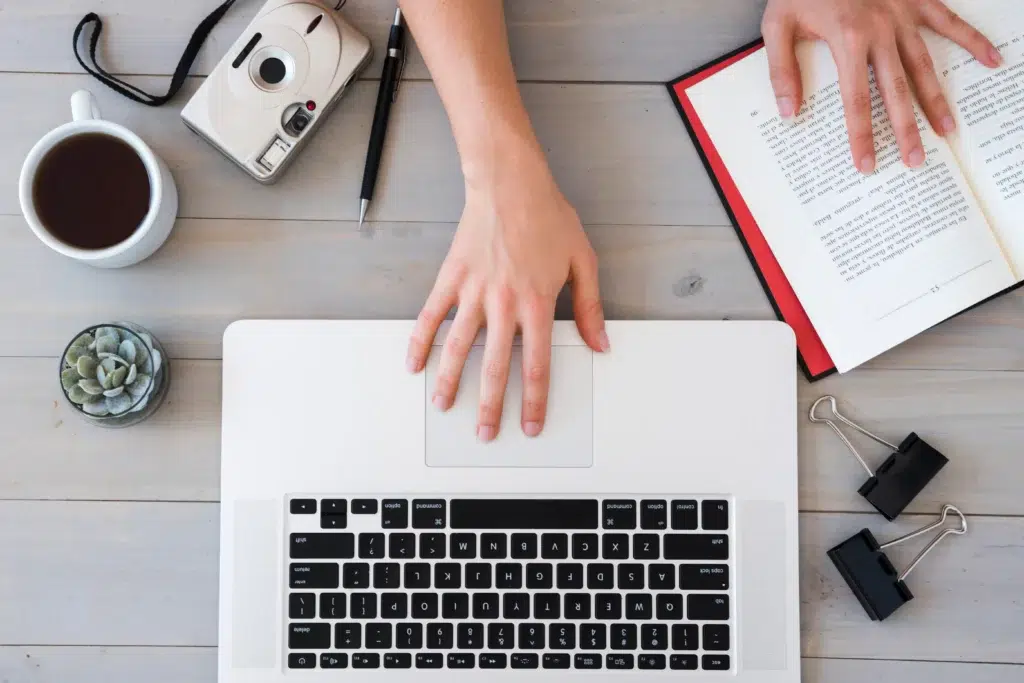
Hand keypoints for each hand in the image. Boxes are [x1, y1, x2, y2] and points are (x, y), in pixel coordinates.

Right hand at [406, 157, 608, 441]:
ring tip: (445, 406)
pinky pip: (432, 316)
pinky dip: (421, 341)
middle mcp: (504, 304)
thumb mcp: (583, 261)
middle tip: (487, 432)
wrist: (511, 184)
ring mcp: (474, 293)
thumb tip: (599, 343)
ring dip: (451, 382)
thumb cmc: (548, 217)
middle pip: (496, 367)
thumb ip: (590, 307)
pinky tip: (415, 364)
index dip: (534, 400)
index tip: (531, 424)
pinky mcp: (451, 278)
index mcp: (538, 304)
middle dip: (491, 406)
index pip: (537, 365)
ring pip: (459, 348)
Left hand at [762, 0, 1001, 172]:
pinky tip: (992, 60)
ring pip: (924, 64)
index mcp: (847, 39)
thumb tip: (788, 112)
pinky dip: (972, 40)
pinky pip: (949, 20)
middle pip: (897, 90)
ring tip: (947, 130)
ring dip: (937, 99)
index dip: (862, 135)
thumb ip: (782, 69)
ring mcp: (903, 14)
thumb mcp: (778, 23)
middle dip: (906, 128)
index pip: (856, 100)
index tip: (868, 163)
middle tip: (916, 161)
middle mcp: (881, 30)